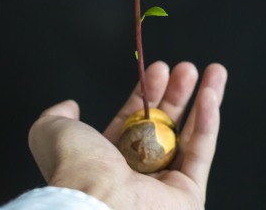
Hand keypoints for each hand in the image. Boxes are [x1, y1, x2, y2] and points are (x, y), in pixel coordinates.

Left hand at [28, 61, 227, 209]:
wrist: (96, 201)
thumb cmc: (74, 169)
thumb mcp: (52, 131)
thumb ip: (58, 115)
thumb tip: (69, 106)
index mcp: (106, 160)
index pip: (133, 120)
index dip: (146, 93)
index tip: (159, 69)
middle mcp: (136, 172)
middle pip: (164, 124)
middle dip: (177, 93)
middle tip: (186, 68)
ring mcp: (164, 184)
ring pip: (189, 135)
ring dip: (203, 101)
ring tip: (213, 72)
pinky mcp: (188, 194)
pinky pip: (202, 152)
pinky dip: (209, 122)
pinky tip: (211, 96)